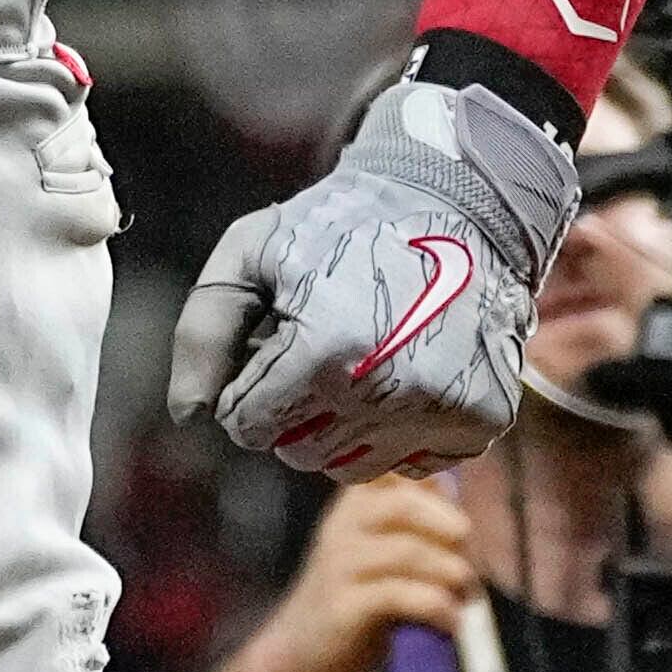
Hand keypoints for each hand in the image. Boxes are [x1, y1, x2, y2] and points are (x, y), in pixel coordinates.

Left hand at [170, 72, 580, 478]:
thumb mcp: (250, 254)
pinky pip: (411, 461)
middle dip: (288, 409)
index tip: (268, 347)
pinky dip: (396, 428)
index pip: (247, 425)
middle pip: (299, 453)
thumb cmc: (339, 227)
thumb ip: (204, 333)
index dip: (245, 388)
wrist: (452, 204)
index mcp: (325, 350)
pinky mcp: (482, 419)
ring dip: (339, 426)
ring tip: (355, 358)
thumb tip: (188, 413)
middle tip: (309, 350)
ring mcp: (443, 410)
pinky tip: (402, 369)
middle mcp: (389, 391)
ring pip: (353, 467)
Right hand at [231, 476, 475, 671]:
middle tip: (468, 558)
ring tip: (466, 596)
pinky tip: (450, 623)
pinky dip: (438, 607)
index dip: (426, 476)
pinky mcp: (344, 607)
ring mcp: (339, 566)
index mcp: (351, 507)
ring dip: (451, 574)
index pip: (387, 468)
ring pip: (407, 551)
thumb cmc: (353, 601)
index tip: (453, 502)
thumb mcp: (379, 553)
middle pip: (400, 504)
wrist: (301, 655)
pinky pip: (402, 596)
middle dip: (447, 527)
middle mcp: (340, 527)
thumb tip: (448, 487)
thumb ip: (409, 523)